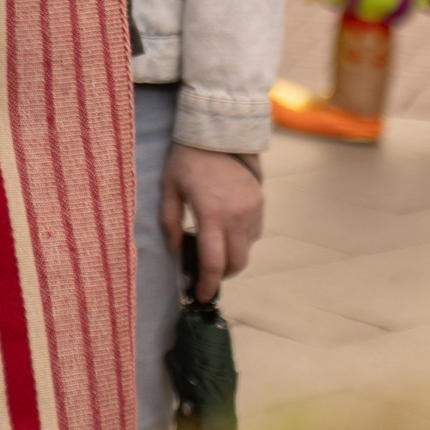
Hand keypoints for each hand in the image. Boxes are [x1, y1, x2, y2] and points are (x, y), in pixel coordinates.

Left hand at [162, 144, 263, 301]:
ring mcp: (252, 210)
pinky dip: (241, 240)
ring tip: (212, 249)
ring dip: (231, 257)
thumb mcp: (169, 187)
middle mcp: (236, 216)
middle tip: (204, 274)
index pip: (212, 261)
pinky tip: (225, 230)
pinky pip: (254, 234)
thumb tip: (176, 248)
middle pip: (236, 263)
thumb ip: (170, 221)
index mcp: (211, 213)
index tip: (200, 296)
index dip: (206, 284)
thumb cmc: (187, 160)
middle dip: (220, 275)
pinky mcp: (260, 203)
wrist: (218, 133)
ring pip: (246, 250)